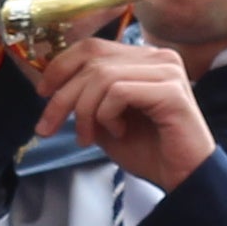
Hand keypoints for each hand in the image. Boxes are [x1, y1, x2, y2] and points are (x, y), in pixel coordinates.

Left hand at [31, 32, 216, 191]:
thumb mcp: (104, 121)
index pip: (92, 47)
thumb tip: (51, 88)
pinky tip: (119, 131)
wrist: (183, 178)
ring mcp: (167, 71)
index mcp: (143, 58)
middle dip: (62, 96)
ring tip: (88, 137)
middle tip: (49, 127)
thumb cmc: (149, 150)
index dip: (61, 66)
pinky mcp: (171, 91)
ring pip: (102, 76)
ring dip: (84, 111)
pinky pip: (119, 92)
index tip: (42, 93)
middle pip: (92, 60)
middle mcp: (158, 57)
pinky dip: (107, 115)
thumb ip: (85, 100)